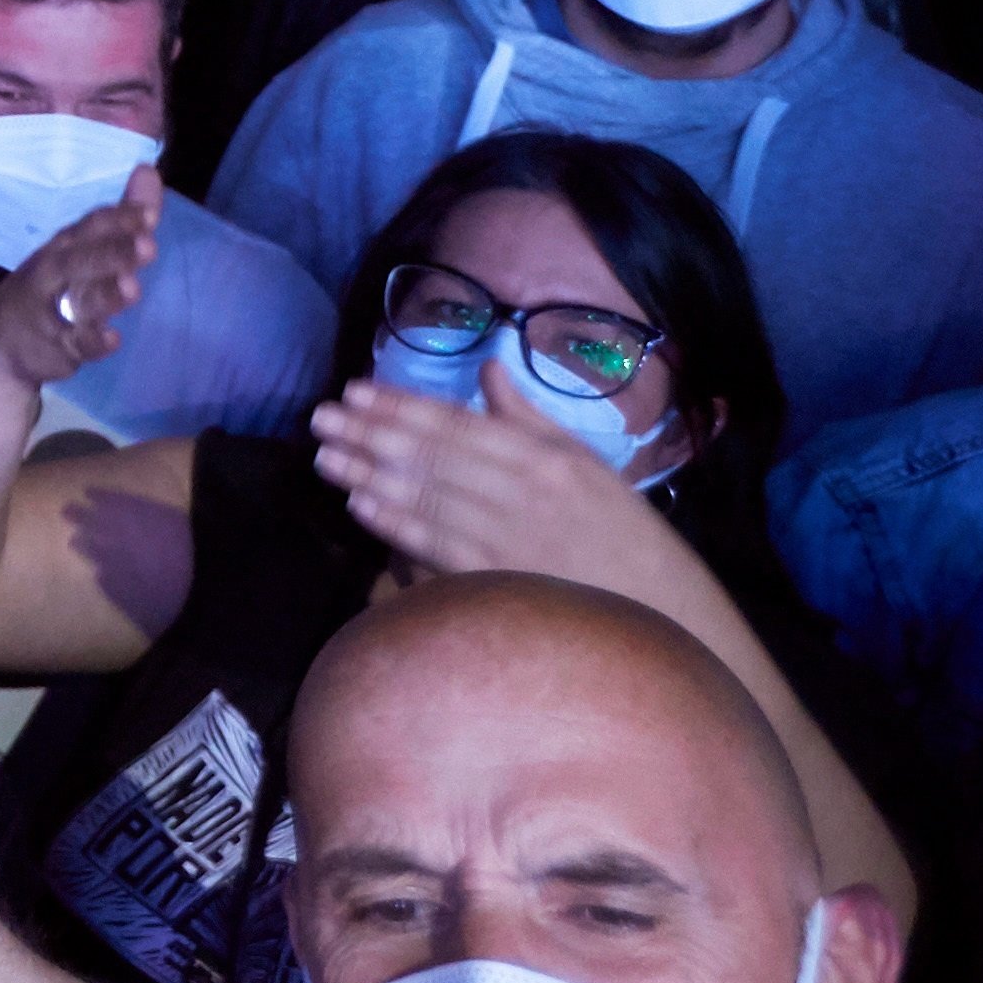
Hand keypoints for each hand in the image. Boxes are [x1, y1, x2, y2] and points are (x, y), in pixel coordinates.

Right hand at [0, 168, 160, 386]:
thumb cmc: (49, 287)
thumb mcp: (78, 250)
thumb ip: (120, 217)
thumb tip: (149, 171)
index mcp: (61, 248)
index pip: (87, 228)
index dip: (116, 220)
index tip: (148, 215)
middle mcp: (52, 275)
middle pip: (80, 261)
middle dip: (112, 253)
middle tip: (148, 246)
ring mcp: (52, 312)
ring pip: (79, 302)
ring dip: (105, 295)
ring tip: (132, 288)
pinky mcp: (57, 348)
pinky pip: (74, 345)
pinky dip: (91, 342)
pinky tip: (112, 339)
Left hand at [309, 355, 662, 583]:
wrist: (662, 612)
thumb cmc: (623, 535)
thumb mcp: (587, 465)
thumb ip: (529, 418)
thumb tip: (487, 370)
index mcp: (544, 459)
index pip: (456, 424)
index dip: (400, 405)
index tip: (355, 390)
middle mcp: (520, 493)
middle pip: (429, 456)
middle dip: (368, 433)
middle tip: (319, 417)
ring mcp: (504, 539)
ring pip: (422, 497)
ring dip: (367, 473)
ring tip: (325, 454)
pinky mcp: (494, 581)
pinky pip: (432, 545)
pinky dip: (392, 522)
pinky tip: (359, 503)